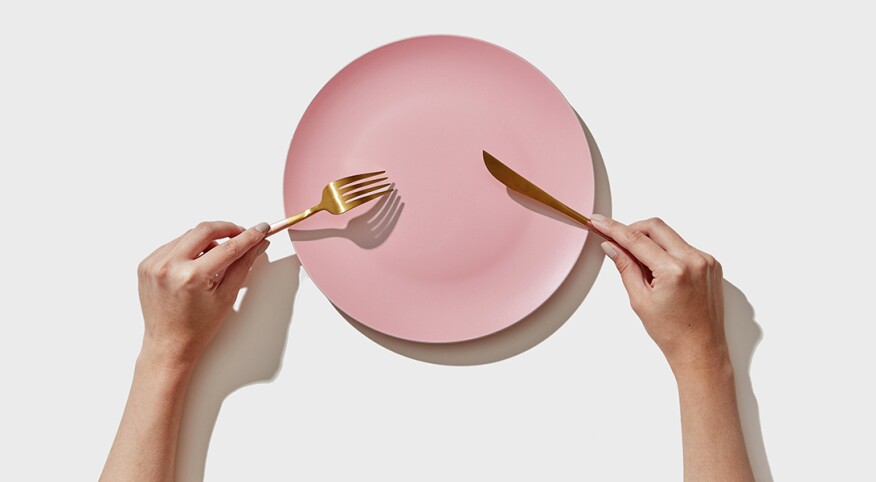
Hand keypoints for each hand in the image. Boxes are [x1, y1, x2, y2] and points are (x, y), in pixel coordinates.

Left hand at [136, 221, 269, 367]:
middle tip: (241, 234)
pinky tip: (196, 264)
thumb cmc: (197, 327)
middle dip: (227, 228)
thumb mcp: (227, 296)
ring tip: (216, 259)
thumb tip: (256, 244)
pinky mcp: (146, 264)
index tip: (260, 229)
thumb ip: (243, 265)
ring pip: (188, 235)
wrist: (169, 344)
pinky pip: (173, 244)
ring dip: (207, 240)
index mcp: (191, 276)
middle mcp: (169, 266)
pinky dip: (188, 248)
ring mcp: (154, 263)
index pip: (228, 247)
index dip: (248, 236)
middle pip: (205, 230)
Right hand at [589, 214, 725, 376]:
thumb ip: (625, 266)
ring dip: (650, 243)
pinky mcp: (711, 263)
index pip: (636, 239)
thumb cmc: (671, 332)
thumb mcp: (640, 299)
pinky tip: (661, 274)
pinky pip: (683, 247)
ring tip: (643, 269)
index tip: (599, 221)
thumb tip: (611, 246)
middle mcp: (694, 260)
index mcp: (674, 271)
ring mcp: (706, 260)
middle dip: (633, 230)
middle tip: (616, 241)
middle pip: (655, 227)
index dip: (614, 228)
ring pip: (669, 236)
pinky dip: (666, 252)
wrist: (700, 349)